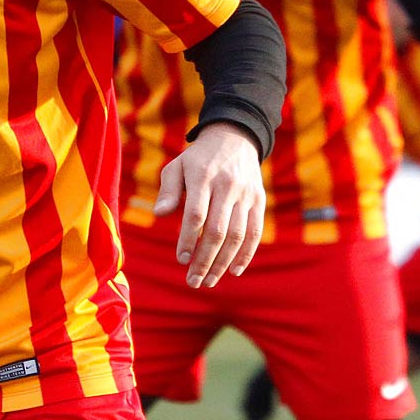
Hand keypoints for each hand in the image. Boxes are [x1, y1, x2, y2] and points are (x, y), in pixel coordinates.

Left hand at [153, 122, 265, 287]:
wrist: (234, 138)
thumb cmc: (198, 159)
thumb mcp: (177, 167)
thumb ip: (167, 191)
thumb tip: (160, 215)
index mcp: (203, 176)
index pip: (196, 214)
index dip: (189, 239)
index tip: (181, 259)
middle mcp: (228, 186)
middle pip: (218, 230)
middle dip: (205, 260)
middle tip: (193, 281)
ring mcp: (246, 194)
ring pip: (237, 235)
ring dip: (224, 263)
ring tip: (209, 280)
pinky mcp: (259, 200)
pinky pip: (255, 232)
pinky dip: (246, 254)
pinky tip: (235, 271)